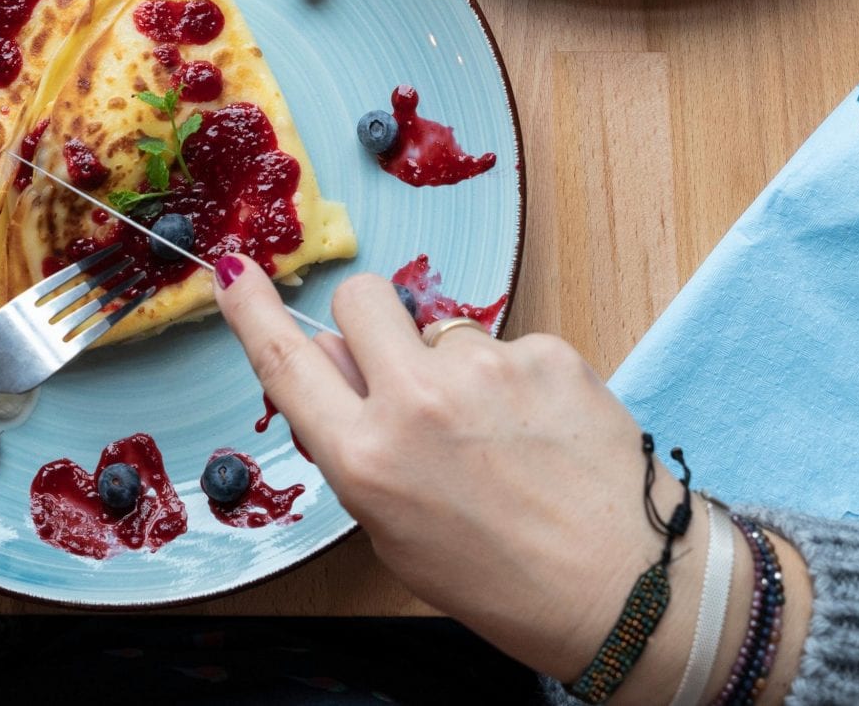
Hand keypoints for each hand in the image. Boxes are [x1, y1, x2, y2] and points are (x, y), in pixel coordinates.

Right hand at [216, 260, 681, 690]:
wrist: (625, 590)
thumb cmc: (505, 584)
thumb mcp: (397, 537)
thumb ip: (359, 450)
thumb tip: (339, 371)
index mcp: (367, 459)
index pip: (287, 363)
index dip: (252, 309)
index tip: (233, 268)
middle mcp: (416, 403)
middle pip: (361, 298)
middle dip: (371, 323)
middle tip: (399, 366)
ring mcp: (485, 368)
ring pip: (442, 328)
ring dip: (455, 366)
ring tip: (498, 436)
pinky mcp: (546, 352)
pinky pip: (509, 345)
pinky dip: (518, 382)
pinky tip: (542, 433)